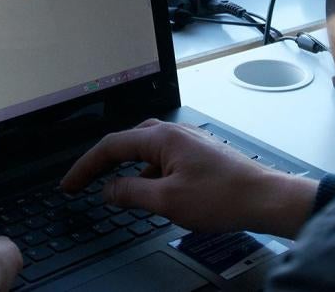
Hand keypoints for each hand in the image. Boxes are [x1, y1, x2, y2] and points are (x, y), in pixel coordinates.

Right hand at [61, 119, 316, 237]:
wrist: (265, 198)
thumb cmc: (224, 196)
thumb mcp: (166, 200)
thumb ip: (130, 193)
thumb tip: (108, 190)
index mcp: (162, 137)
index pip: (111, 146)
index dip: (85, 166)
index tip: (69, 184)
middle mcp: (174, 133)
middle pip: (127, 143)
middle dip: (103, 164)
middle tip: (84, 184)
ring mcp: (188, 142)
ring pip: (146, 152)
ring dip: (127, 170)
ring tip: (116, 193)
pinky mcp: (199, 154)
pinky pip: (164, 159)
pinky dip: (149, 174)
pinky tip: (152, 194)